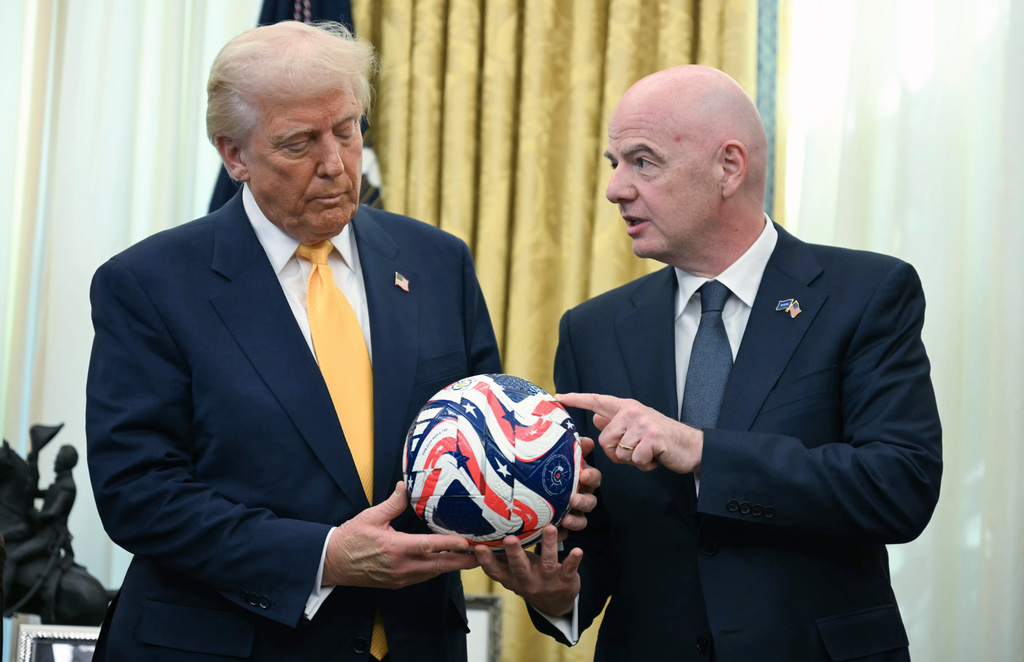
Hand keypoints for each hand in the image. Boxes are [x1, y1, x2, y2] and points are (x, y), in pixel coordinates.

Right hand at [323, 481, 479, 588]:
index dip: (449, 545)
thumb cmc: (350, 539)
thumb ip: (392, 502)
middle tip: (481, 555)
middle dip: (461, 561)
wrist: (332, 564)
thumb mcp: (370, 517)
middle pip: (438, 566)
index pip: (428, 546)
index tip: (466, 543)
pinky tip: (446, 562)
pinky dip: (437, 570)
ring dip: (451, 566)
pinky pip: (423, 577)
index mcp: (395, 548)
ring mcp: (400, 577)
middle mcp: (401, 566)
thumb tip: (406, 485)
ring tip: (470, 558)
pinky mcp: (398, 583)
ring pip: (433, 573)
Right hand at [474, 525, 580, 616]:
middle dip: (514, 553)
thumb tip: (480, 535)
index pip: (496, 571)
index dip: (486, 561)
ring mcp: (547, 581)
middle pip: (520, 567)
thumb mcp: (514, 573)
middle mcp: (528, 581)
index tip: (478, 547)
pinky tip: (577, 551)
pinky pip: (569, 569)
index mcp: (512, 579)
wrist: (556, 604)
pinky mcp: (565, 580)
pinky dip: (573, 560)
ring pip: (547, 563)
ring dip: (548, 545)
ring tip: (549, 529)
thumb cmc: (530, 578)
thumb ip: (501, 558)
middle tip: (509, 539)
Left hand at [556, 436, 600, 541]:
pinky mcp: (562, 527)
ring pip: (581, 520)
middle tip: (573, 500)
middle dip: (584, 501)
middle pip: (591, 502)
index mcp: (582, 480)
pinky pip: (565, 534)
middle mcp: (581, 497)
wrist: (529, 491)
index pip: (594, 478)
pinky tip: (553, 532)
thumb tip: (588, 441)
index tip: (583, 475)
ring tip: (565, 520)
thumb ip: (573, 449)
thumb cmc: (549, 471)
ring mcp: (573, 513)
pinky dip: (560, 534)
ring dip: (576, 521)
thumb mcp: (558, 457)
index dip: (592, 477)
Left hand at [557, 392, 702, 473]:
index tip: (557, 397)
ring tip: (648, 452)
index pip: (597, 400)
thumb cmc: (661, 440)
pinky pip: (634, 460)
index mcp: (626, 407)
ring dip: (632, 460)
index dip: (576, 399)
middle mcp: (633, 411)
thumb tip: (596, 419)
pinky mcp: (652, 438)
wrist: (692, 446)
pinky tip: (655, 458)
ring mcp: (643, 423)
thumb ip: (616, 424)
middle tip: (636, 451)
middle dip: (617, 453)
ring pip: (618, 452)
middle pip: (604, 440)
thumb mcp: (637, 428)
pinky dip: (645, 465)